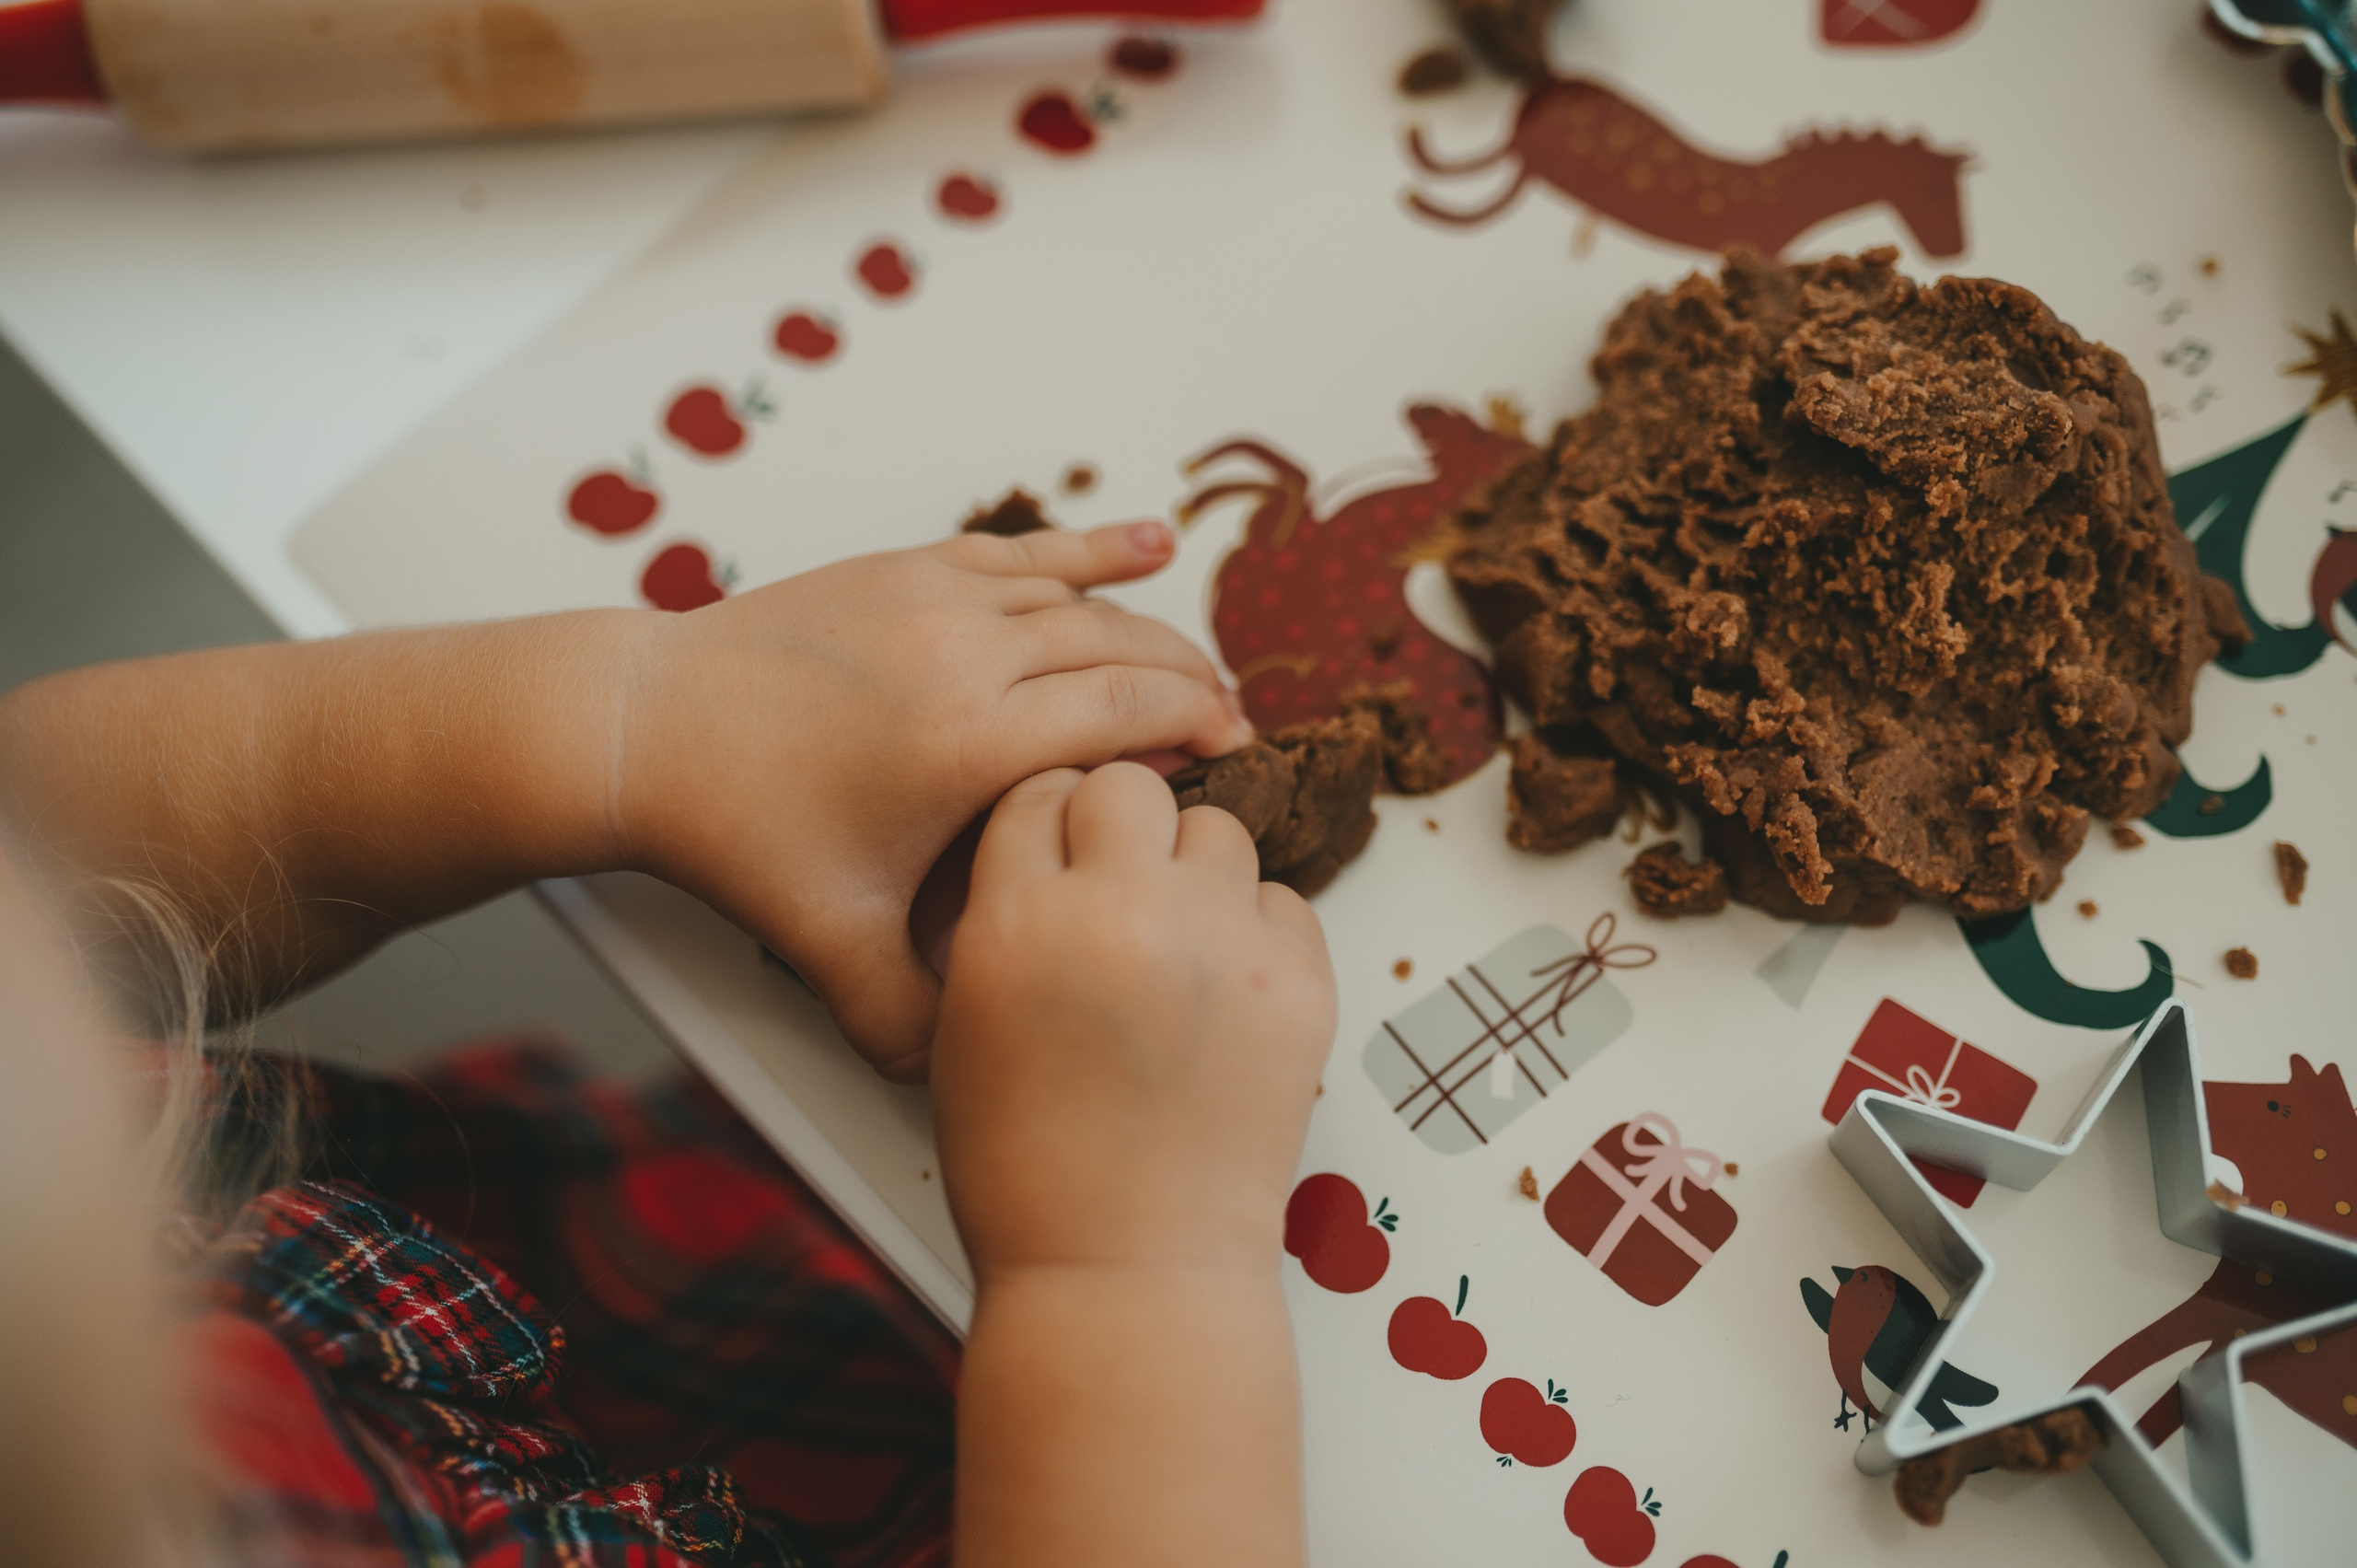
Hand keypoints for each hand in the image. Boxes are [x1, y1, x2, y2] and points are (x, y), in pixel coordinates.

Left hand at [617, 523, 1252, 1080]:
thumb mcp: (831, 946)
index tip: (1237, 759)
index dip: (1200, 733)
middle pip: (1125, 653)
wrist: (649, 728)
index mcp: (973, 743)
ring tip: (1197, 668)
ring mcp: (937, 599)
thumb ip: (911, 1021)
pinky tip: (1153, 541)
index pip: (1130, 718)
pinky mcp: (907, 567)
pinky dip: (1097, 548)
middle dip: (1192, 686)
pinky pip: (1028, 550)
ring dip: (1152, 631)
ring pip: (1085, 601)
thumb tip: (971, 1078)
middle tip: (1231, 725)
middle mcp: (969, 656)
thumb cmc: (739, 830)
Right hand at [930, 763, 1334, 1279]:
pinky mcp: (1299, 982)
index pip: (1037, 793)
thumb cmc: (1028, 1168)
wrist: (1124, 1266)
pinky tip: (1227, 994)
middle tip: (1121, 889)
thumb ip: (1003, 921)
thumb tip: (1053, 854)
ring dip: (1195, 873)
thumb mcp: (964, 1025)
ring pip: (1218, 831)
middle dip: (1121, 827)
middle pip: (1128, 786)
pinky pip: (1286, 901)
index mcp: (1016, 921)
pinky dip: (1259, 933)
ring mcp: (1220, 943)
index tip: (1062, 857)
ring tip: (1179, 948)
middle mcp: (1119, 912)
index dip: (1050, 824)